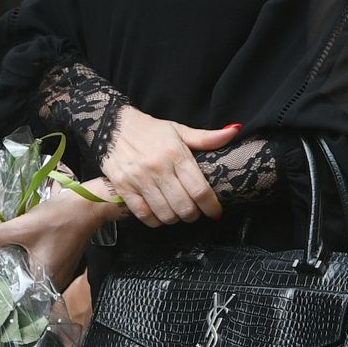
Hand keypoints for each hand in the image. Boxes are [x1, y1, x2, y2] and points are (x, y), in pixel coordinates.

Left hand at [0, 187, 108, 292]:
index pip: (17, 296)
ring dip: (17, 266)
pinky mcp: (62, 260)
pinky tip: (17, 249)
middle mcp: (53, 282)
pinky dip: (28, 259)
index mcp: (43, 280)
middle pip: (24, 286)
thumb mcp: (22, 227)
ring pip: (31, 274)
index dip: (1, 289)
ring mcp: (60, 271)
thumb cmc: (58, 220)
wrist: (88, 205)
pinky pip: (39, 265)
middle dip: (6, 276)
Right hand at [101, 104, 238, 226]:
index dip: (211, 206)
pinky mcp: (123, 187)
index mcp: (175, 154)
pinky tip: (159, 214)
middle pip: (184, 207)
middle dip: (193, 215)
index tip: (215, 212)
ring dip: (175, 218)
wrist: (113, 126)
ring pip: (165, 214)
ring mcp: (139, 179)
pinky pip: (144, 215)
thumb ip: (207, 138)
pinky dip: (155, 220)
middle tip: (194, 211)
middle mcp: (158, 168)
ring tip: (176, 212)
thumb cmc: (150, 130)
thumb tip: (234, 131)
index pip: (200, 189)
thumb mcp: (179, 130)